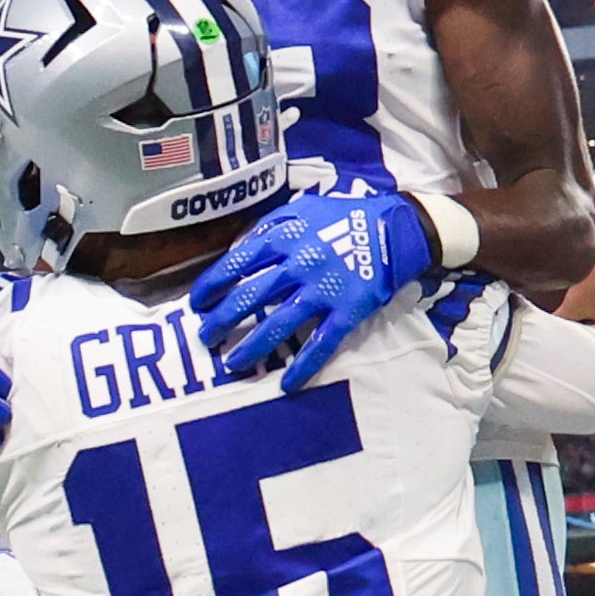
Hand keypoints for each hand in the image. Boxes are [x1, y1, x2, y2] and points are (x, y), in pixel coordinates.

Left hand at [190, 186, 436, 392]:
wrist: (396, 230)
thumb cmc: (343, 219)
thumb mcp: (302, 210)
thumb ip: (268, 229)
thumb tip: (235, 253)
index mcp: (286, 237)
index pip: (238, 262)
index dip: (213, 284)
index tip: (198, 302)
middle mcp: (299, 264)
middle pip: (251, 296)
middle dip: (223, 320)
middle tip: (206, 338)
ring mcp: (323, 290)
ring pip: (279, 324)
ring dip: (252, 347)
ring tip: (233, 363)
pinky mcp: (347, 311)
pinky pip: (321, 344)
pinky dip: (303, 366)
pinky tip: (286, 384)